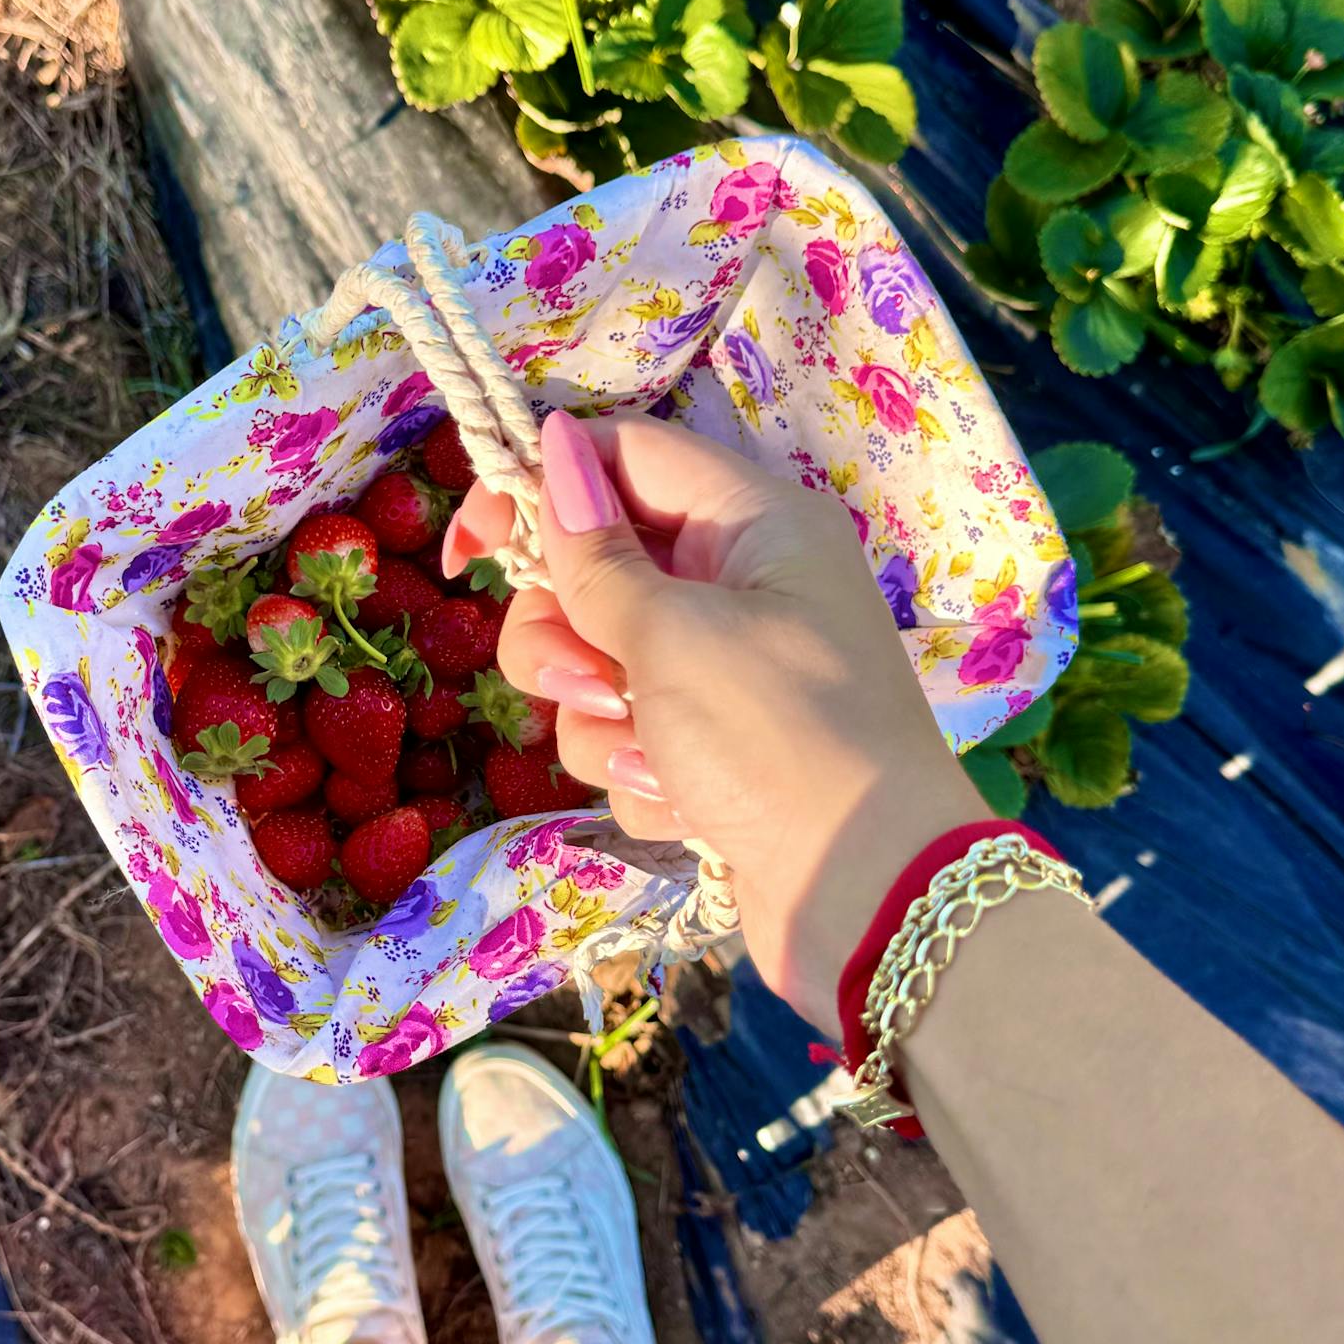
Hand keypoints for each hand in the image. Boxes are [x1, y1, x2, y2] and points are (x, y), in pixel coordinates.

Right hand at [447, 411, 987, 1025]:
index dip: (539, 486)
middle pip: (597, 568)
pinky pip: (629, 738)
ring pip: (600, 664)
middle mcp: (745, 585)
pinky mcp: (714, 752)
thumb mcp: (674, 635)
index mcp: (756, 522)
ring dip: (599, 718)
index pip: (623, 456)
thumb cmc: (781, 740)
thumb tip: (552, 444)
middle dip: (565, 632)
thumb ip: (597, 554)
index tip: (468, 546)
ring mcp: (728, 673)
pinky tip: (685, 806)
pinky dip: (640, 773)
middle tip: (582, 682)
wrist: (874, 900)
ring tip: (648, 756)